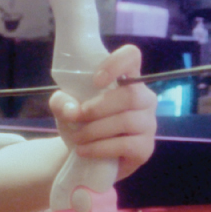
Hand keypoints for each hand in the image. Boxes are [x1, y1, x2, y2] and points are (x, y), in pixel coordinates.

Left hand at [49, 45, 156, 180]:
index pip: (131, 57)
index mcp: (126, 80)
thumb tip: (70, 109)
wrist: (86, 155)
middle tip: (75, 119)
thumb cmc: (81, 123)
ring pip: (126, 121)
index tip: (95, 81)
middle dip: (95, 109)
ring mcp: (148, 124)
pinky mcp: (145, 148)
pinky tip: (83, 150)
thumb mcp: (65, 109)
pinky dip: (99, 148)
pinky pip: (126, 145)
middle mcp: (144, 98)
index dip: (115, 64)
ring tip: (76, 138)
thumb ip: (61, 102)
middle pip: (129, 95)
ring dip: (93, 131)